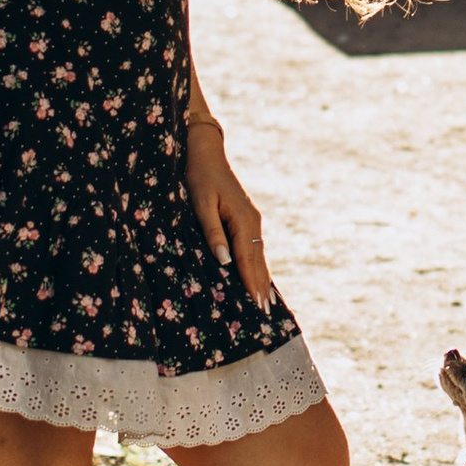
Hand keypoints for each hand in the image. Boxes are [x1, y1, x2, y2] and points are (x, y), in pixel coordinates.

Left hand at [187, 116, 272, 304]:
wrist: (205, 151)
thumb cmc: (199, 176)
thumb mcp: (200, 203)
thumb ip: (212, 233)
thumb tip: (225, 261)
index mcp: (242, 220)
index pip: (247, 260)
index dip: (251, 284)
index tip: (257, 307)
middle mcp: (252, 223)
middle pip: (258, 262)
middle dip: (261, 288)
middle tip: (266, 315)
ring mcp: (252, 220)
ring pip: (259, 256)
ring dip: (262, 279)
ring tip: (267, 303)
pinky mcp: (247, 219)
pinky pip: (255, 249)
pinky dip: (258, 266)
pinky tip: (260, 276)